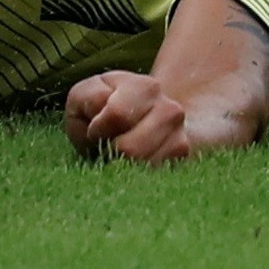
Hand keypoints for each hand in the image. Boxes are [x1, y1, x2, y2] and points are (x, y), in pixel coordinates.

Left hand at [64, 69, 213, 164]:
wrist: (140, 121)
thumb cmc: (103, 109)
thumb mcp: (86, 96)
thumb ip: (86, 99)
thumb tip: (102, 116)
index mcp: (146, 87)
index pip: (118, 115)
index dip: (97, 129)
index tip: (94, 128)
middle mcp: (171, 111)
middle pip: (132, 149)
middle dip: (110, 151)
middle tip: (107, 143)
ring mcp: (181, 140)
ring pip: (143, 169)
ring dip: (123, 166)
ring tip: (121, 151)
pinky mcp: (182, 167)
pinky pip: (152, 181)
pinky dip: (136, 177)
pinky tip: (134, 163)